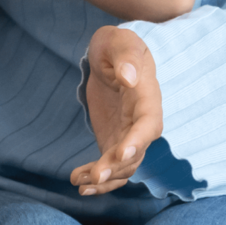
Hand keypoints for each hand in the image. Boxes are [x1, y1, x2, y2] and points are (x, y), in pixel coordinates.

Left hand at [70, 27, 162, 195]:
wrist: (108, 56)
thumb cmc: (116, 45)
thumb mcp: (121, 43)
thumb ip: (126, 57)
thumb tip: (129, 76)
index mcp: (147, 98)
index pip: (148, 124)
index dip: (138, 141)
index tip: (122, 153)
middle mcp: (141, 122)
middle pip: (136, 152)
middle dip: (116, 167)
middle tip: (94, 176)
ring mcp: (128, 134)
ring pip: (123, 166)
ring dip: (105, 178)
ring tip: (79, 182)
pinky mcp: (113, 140)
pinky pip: (109, 165)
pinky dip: (96, 177)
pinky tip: (77, 181)